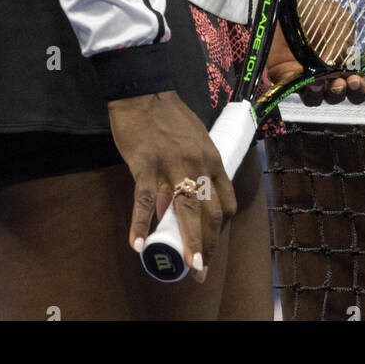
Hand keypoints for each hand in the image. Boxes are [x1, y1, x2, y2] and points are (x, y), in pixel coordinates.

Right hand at [108, 90, 236, 282]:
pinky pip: (143, 201)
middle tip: (201, 271)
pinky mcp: (144, 166)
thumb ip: (195, 169)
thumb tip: (187, 202)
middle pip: (210, 213)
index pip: (226, 202)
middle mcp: (197, 165)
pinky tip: (138, 244)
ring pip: (184, 211)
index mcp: (212, 159)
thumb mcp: (195, 140)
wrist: (142, 92)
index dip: (221, 228)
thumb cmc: (169, 117)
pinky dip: (140, 225)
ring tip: (187, 268)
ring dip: (188, 243)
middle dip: (208, 246)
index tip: (211, 243)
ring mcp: (171, 166)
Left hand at [265, 22, 364, 107]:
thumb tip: (338, 72)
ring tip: (318, 83)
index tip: (354, 80)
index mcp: (344, 59)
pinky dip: (301, 88)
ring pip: (317, 98)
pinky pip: (294, 90)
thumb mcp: (339, 23)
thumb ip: (343, 48)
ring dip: (321, 94)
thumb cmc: (314, 6)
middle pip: (338, 95)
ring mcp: (304, 74)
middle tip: (338, 83)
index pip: (356, 84)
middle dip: (340, 93)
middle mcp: (326, 71)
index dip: (358, 89)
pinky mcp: (284, 75)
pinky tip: (306, 80)